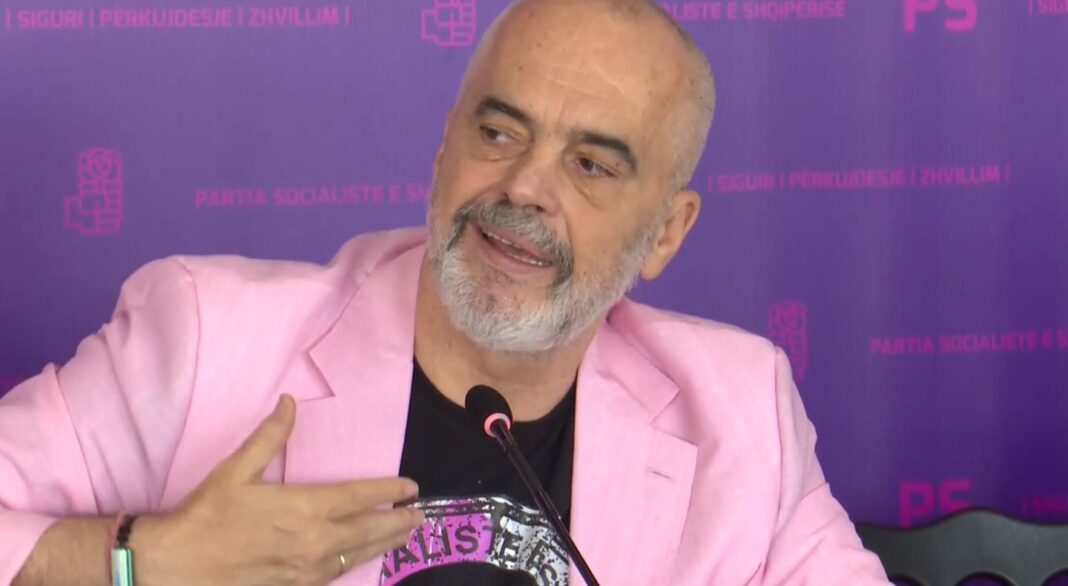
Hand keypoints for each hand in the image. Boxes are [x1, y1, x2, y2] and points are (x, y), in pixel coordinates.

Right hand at [133, 394, 423, 585]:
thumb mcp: (237, 470)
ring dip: (385, 545)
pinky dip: (355, 563)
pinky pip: (335, 574)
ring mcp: (306, 569)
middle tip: (419, 515)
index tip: (411, 487)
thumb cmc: (208, 515)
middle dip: (398, 522)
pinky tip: (361, 559)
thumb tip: (290, 403)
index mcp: (305, 508)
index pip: (361, 497)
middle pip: (369, 530)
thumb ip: (269, 437)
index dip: (390, 492)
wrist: (177, 566)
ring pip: (357, 555)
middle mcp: (314, 541)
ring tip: (405, 537)